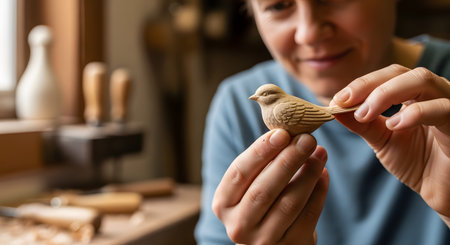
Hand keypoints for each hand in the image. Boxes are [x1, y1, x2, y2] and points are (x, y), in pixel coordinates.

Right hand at [212, 129, 328, 243]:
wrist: (273, 241)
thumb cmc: (260, 202)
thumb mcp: (250, 184)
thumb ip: (262, 163)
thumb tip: (288, 132)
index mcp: (223, 204)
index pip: (239, 173)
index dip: (260, 152)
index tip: (282, 133)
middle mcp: (239, 225)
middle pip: (264, 189)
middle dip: (288, 160)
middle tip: (307, 139)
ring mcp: (264, 240)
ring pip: (289, 203)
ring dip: (308, 173)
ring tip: (320, 152)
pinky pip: (308, 216)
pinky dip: (319, 191)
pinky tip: (323, 172)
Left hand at [331, 64, 449, 225]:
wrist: (442, 191)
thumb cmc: (417, 163)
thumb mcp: (383, 140)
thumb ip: (362, 123)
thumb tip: (334, 106)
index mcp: (416, 94)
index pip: (389, 75)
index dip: (362, 83)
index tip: (337, 100)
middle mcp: (435, 93)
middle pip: (403, 72)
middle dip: (369, 85)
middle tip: (345, 102)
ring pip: (422, 80)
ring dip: (386, 94)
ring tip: (364, 114)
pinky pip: (442, 108)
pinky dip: (414, 113)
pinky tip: (393, 125)